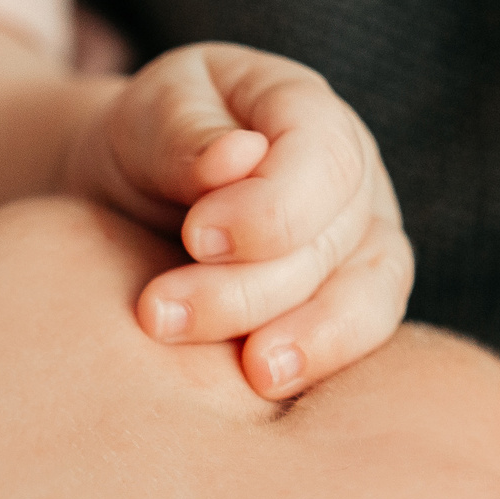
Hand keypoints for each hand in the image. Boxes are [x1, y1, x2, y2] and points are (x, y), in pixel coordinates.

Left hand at [66, 42, 411, 398]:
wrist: (134, 198)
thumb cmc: (146, 144)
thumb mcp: (149, 115)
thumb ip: (185, 132)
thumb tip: (236, 159)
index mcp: (307, 111)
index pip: (325, 157)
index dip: (270, 208)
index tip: (196, 238)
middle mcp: (352, 182)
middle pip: (334, 240)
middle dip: (249, 288)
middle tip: (159, 315)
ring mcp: (361, 249)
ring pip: (366, 299)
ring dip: (304, 340)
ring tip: (251, 374)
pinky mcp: (348, 311)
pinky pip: (358, 345)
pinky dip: (317, 366)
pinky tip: (269, 387)